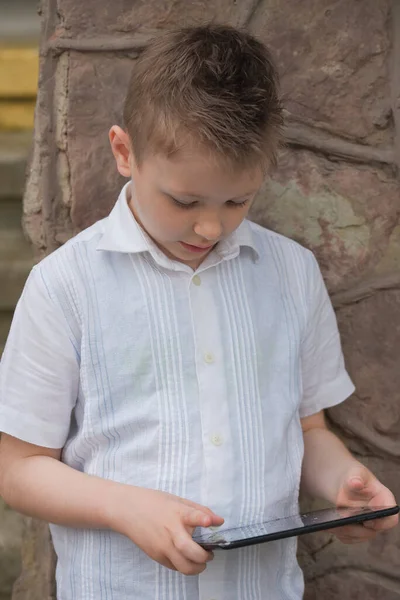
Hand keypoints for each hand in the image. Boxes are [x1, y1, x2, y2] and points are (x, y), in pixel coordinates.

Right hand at [109, 486, 223, 574]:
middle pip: (189, 551)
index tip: (210, 522)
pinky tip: (185, 558)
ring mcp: (162, 546)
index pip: (191, 515)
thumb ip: (199, 510)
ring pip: (183, 566)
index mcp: (177, 513)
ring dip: (197, 568)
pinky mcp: (155, 555)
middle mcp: (170, 531)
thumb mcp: (178, 500)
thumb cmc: (155, 502)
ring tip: (201, 561)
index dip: (202, 519)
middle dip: (204, 557)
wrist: (127, 510)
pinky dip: (183, 565)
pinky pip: (174, 566)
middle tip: (209, 554)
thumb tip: (219, 521)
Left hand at [332, 462, 398, 543]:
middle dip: (355, 528)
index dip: (382, 523)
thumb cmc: (355, 476)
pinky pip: (349, 537)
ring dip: (344, 531)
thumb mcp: (355, 473)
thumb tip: (355, 483)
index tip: (368, 521)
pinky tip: (326, 526)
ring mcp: (370, 526)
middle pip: (372, 530)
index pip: (391, 517)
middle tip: (339, 524)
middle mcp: (380, 516)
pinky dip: (338, 533)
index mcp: (385, 500)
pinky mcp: (357, 531)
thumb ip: (356, 478)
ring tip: (328, 525)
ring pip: (359, 536)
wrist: (346, 483)